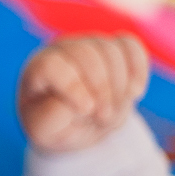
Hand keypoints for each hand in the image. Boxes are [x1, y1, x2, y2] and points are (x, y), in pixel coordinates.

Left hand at [17, 34, 149, 152]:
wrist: (80, 123)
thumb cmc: (56, 125)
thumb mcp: (46, 131)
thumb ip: (54, 116)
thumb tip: (83, 101)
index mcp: (37, 69)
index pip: (51, 66)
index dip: (72, 87)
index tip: (86, 110)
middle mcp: (60, 50)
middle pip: (84, 54)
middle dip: (101, 89)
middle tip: (104, 118)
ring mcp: (88, 44)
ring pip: (109, 50)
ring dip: (119, 85)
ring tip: (114, 112)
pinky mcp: (113, 45)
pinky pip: (130, 45)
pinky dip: (137, 69)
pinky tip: (134, 93)